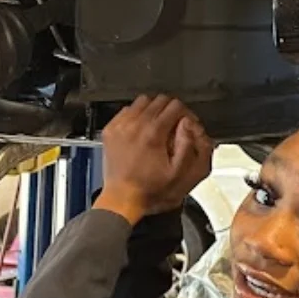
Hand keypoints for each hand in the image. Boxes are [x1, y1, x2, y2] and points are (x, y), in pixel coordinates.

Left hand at [93, 96, 213, 225]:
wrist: (122, 198)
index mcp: (153, 134)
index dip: (186, 113)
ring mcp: (121, 126)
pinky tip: (141, 128)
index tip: (186, 122)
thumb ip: (187, 144)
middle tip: (174, 123)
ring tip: (158, 124)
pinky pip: (126, 110)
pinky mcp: (111, 131)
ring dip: (154, 109)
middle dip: (171, 109)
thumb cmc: (148, 190)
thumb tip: (187, 124)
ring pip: (142, 101)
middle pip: (160, 100)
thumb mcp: (178, 172)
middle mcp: (135, 125)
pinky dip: (136, 115)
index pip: (175, 106)